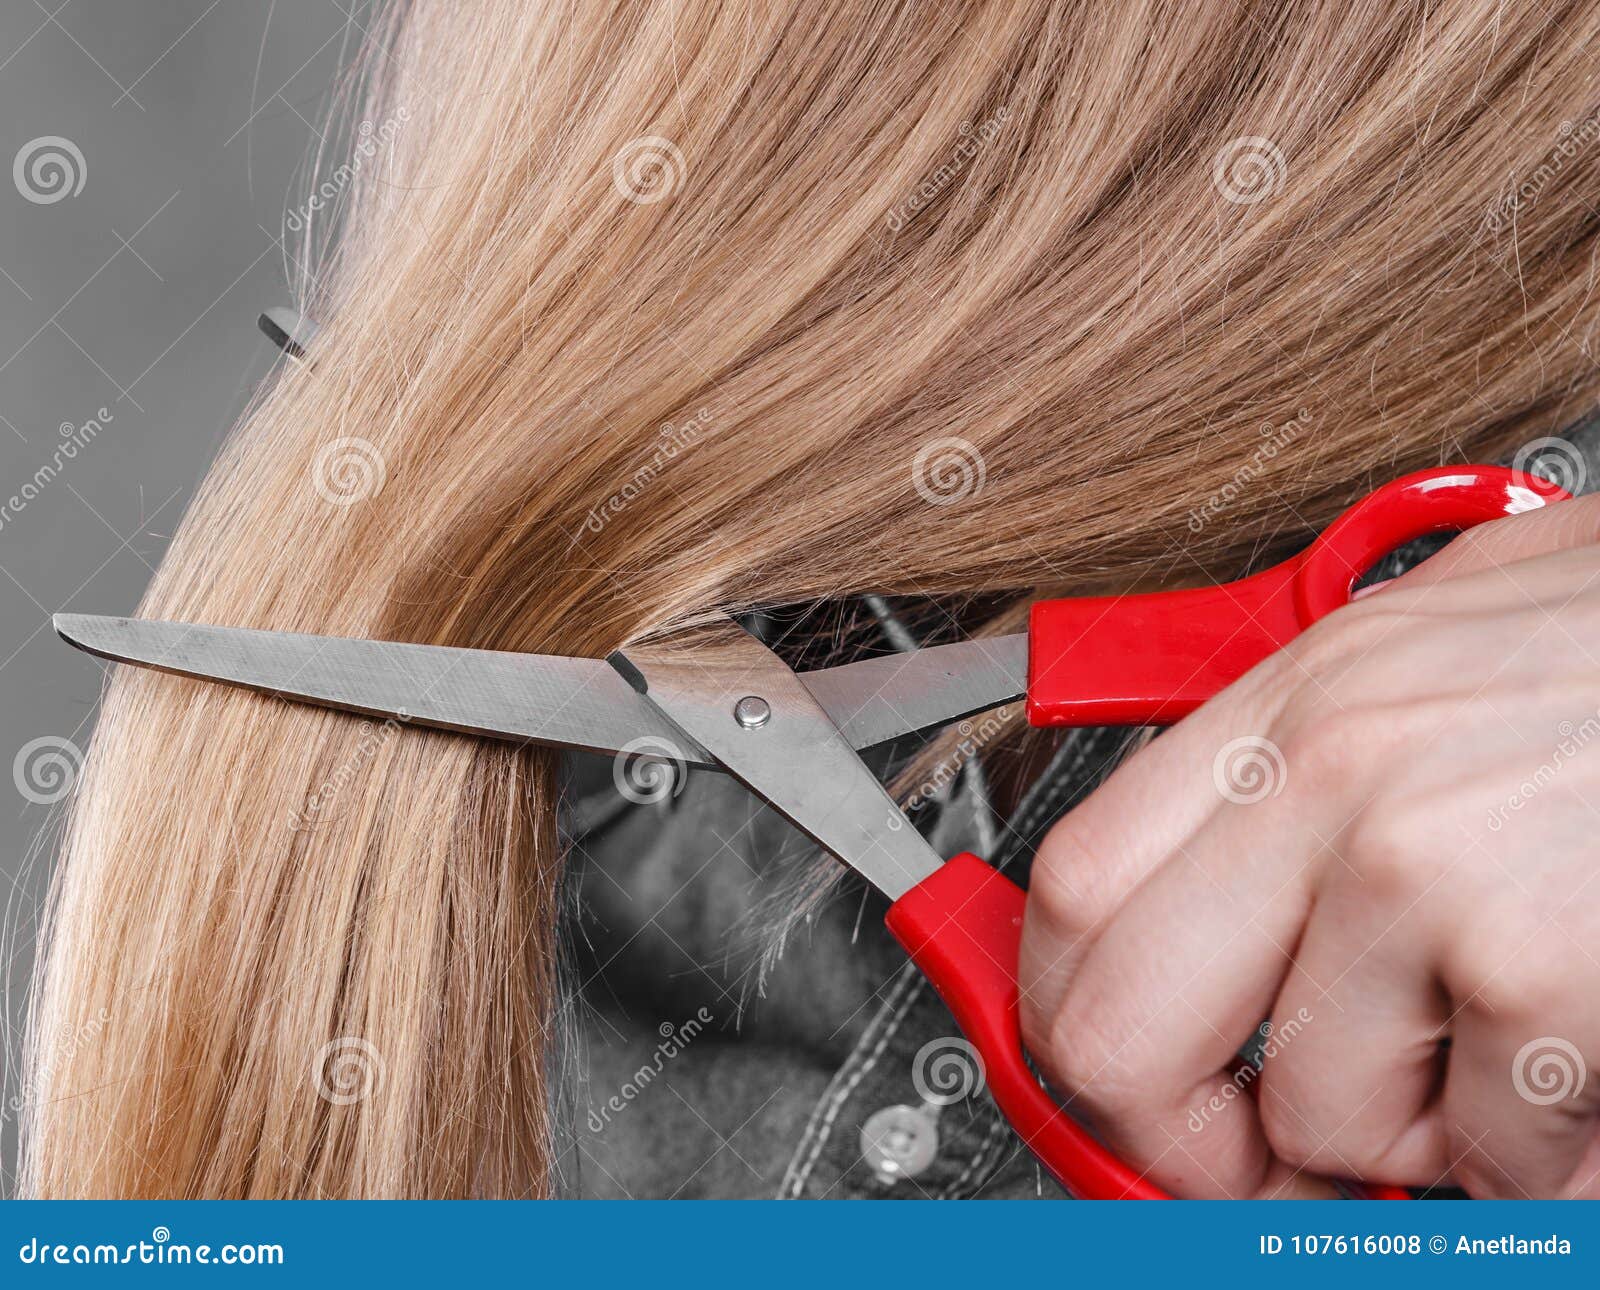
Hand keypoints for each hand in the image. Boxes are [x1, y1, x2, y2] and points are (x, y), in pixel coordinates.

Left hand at [1020, 493, 1599, 1198]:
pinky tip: (1575, 1061)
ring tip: (1485, 1059)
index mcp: (1290, 705)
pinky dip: (1535, 1152)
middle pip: (1121, 1032)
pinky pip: (1483, 1153)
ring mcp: (1429, 876)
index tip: (1106, 1071)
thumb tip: (1201, 902)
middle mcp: (1333, 781)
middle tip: (1246, 1156)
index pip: (1076, 889)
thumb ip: (1304, 774)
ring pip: (1313, 1118)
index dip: (1066, 1013)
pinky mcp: (1540, 971)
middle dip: (1177, 1137)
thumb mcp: (1426, 654)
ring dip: (1402, 1134)